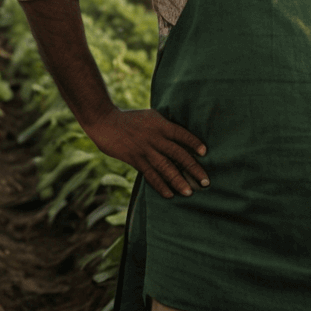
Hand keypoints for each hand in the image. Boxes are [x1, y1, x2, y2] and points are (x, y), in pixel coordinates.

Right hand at [85, 109, 208, 198]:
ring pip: (165, 167)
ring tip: (189, 192)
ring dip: (178, 180)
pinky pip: (150, 175)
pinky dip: (160, 185)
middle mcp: (155, 138)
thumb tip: (181, 137)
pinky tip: (169, 194)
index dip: (193, 143)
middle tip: (206, 181)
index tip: (204, 153)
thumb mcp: (151, 116)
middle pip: (178, 153)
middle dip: (193, 168)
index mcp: (160, 125)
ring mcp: (145, 150)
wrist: (105, 121)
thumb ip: (165, 126)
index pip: (181, 134)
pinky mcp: (135, 159)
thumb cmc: (130, 118)